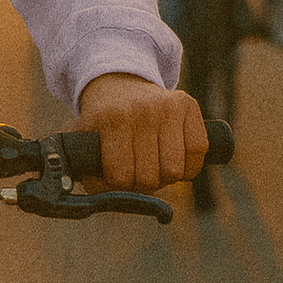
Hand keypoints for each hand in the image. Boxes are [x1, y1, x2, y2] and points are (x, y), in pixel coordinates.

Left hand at [77, 72, 207, 191]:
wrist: (119, 83)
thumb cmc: (104, 120)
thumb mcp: (84, 139)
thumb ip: (86, 170)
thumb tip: (108, 198)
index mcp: (112, 120)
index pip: (122, 178)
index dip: (120, 184)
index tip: (119, 174)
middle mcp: (141, 111)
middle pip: (150, 179)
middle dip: (144, 182)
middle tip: (138, 169)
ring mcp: (167, 107)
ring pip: (175, 171)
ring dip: (166, 176)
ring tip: (155, 163)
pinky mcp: (188, 105)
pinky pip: (198, 151)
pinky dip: (189, 164)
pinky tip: (176, 157)